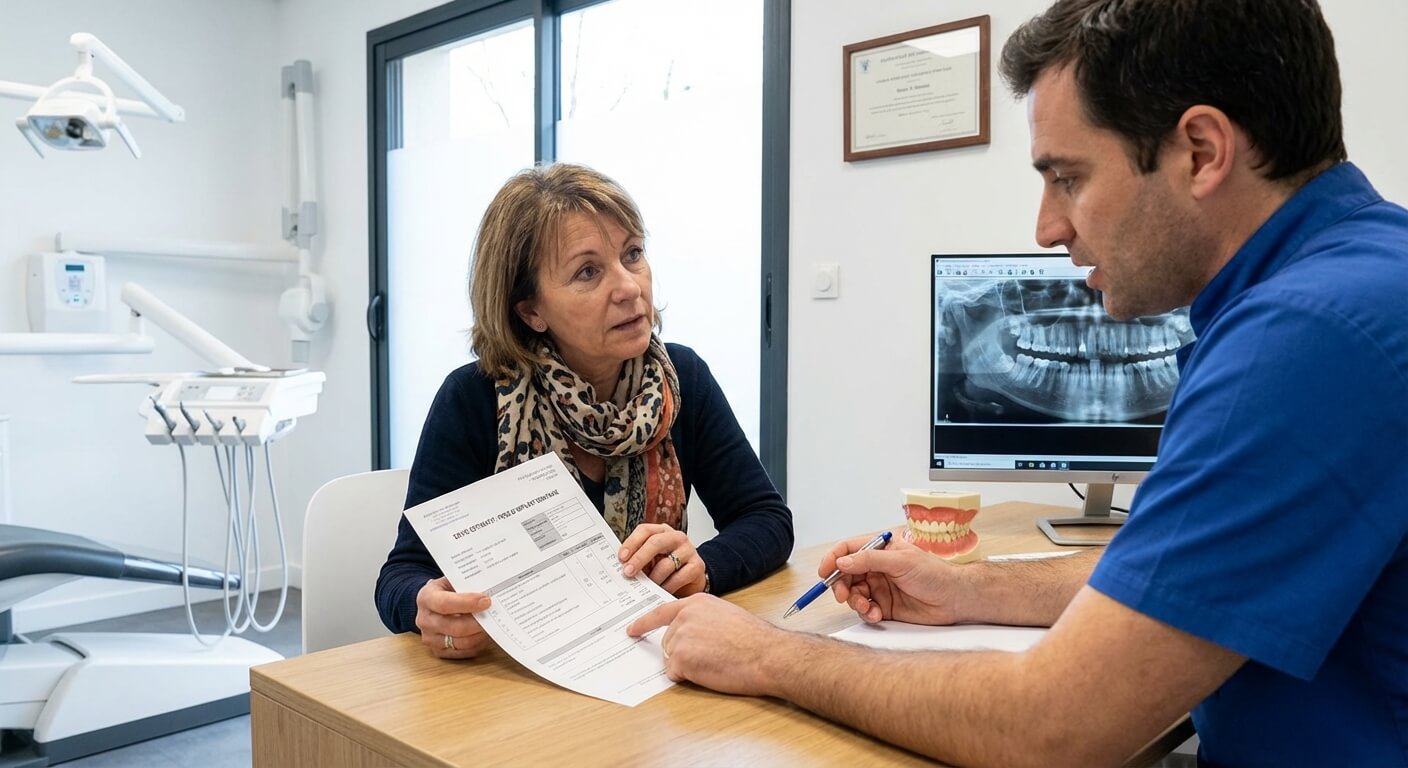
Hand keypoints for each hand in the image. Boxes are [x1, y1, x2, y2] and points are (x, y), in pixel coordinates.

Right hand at [415, 576, 494, 658]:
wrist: (432, 604)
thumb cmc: (447, 590)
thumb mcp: (452, 579)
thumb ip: (467, 583)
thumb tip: (491, 587)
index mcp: (426, 598)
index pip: (445, 604)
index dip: (467, 603)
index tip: (486, 601)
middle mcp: (424, 620)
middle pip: (454, 627)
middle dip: (478, 622)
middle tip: (494, 615)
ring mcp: (430, 638)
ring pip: (461, 643)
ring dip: (479, 634)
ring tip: (491, 624)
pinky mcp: (438, 651)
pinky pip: (463, 652)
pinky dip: (477, 644)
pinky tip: (483, 633)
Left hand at [619, 523, 707, 595]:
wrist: (691, 579)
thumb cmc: (667, 568)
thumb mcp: (652, 559)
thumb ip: (638, 558)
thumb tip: (620, 566)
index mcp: (662, 531)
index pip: (645, 530)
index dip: (631, 543)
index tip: (621, 558)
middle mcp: (676, 537)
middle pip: (656, 542)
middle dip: (639, 558)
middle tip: (628, 572)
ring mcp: (689, 550)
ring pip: (666, 563)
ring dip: (653, 578)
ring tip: (645, 587)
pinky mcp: (697, 566)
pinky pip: (678, 577)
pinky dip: (667, 586)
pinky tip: (660, 591)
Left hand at [626, 594, 785, 695]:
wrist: (766, 654)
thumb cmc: (754, 640)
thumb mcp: (725, 616)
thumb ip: (703, 619)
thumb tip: (692, 634)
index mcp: (696, 603)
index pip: (662, 612)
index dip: (644, 623)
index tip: (631, 629)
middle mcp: (684, 616)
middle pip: (668, 641)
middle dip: (683, 653)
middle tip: (710, 656)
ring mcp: (680, 636)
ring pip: (671, 658)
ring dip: (688, 665)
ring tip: (714, 661)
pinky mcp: (680, 657)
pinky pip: (675, 673)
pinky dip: (689, 677)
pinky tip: (709, 670)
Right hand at [819, 533, 966, 625]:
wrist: (955, 599)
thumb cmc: (935, 574)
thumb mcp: (901, 561)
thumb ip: (869, 560)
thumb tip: (843, 561)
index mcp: (881, 550)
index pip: (849, 549)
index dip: (833, 559)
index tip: (824, 571)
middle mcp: (878, 568)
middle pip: (846, 574)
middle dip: (841, 585)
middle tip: (843, 596)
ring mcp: (880, 587)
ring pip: (854, 593)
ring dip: (854, 601)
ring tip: (865, 607)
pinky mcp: (884, 606)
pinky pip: (865, 609)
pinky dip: (866, 613)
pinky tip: (875, 614)